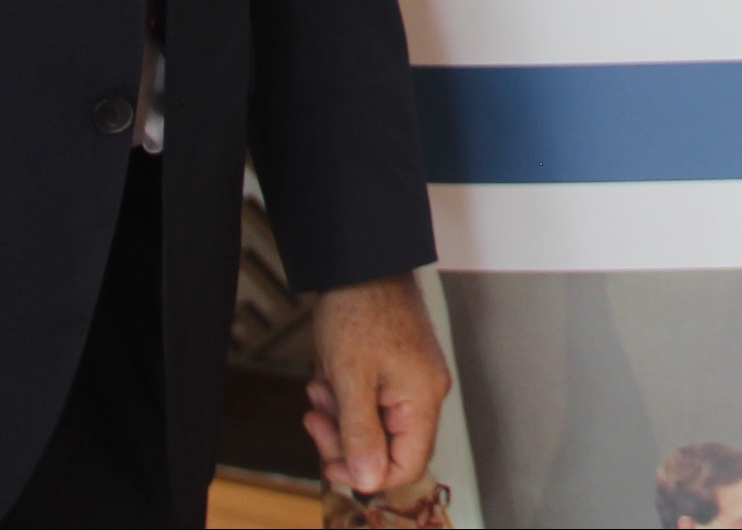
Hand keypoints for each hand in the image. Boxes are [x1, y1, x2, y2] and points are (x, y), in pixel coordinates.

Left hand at [303, 273, 451, 496]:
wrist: (360, 262)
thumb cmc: (359, 310)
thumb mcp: (351, 380)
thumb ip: (361, 434)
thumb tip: (368, 479)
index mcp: (423, 399)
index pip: (407, 466)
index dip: (367, 473)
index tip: (332, 460)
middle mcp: (425, 393)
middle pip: (388, 448)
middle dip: (345, 439)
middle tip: (316, 419)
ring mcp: (412, 380)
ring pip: (375, 426)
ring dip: (341, 417)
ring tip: (320, 389)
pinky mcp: (398, 369)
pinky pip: (373, 403)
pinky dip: (346, 398)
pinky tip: (328, 378)